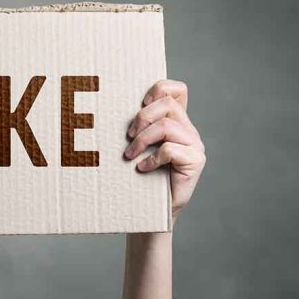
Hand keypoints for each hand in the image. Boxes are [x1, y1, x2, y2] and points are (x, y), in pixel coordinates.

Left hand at [123, 80, 205, 220]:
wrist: (152, 211)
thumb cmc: (138, 176)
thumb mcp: (135, 146)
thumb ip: (134, 128)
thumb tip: (102, 110)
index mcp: (175, 121)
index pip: (177, 89)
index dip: (159, 88)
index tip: (140, 103)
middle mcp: (188, 129)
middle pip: (168, 104)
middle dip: (142, 117)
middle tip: (128, 136)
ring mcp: (194, 145)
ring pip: (167, 126)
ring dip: (142, 140)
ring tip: (129, 155)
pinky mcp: (195, 161)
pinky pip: (170, 149)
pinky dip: (151, 158)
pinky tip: (142, 169)